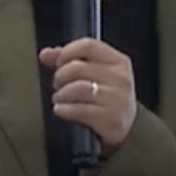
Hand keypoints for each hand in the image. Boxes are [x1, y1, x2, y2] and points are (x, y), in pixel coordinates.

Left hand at [41, 37, 138, 151]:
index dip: (66, 53)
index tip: (59, 63)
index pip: (88, 45)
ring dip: (61, 95)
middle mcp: (120, 78)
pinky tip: (62, 111)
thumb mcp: (95, 75)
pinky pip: (78, 110)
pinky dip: (64, 110)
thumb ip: (70, 60)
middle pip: (77, 67)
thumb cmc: (108, 98)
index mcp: (118, 61)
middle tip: (59, 86)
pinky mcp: (111, 119)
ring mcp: (117, 99)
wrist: (130, 130)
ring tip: (60, 99)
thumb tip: (46, 54)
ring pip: (76, 88)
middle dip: (60, 77)